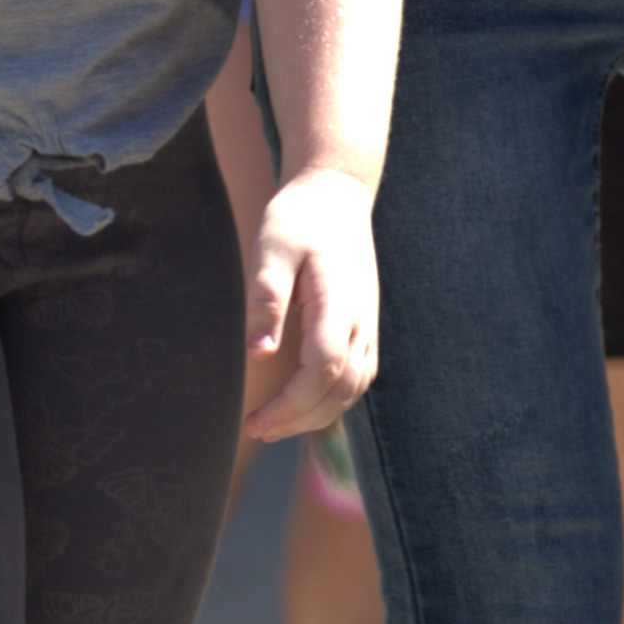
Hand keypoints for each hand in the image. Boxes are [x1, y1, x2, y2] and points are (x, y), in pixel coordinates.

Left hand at [240, 165, 379, 442]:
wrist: (336, 195)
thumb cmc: (298, 219)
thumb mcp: (271, 247)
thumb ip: (266, 298)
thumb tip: (258, 354)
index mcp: (338, 301)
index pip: (323, 368)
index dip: (292, 403)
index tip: (255, 418)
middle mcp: (361, 319)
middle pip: (340, 388)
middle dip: (299, 418)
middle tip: (255, 429)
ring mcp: (368, 325)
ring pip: (353, 389)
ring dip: (316, 415)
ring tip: (273, 426)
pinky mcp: (365, 326)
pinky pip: (358, 377)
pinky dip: (332, 401)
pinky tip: (302, 407)